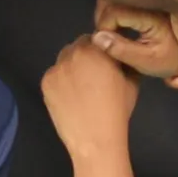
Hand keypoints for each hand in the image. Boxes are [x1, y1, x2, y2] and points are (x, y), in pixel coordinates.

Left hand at [39, 35, 144, 149]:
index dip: (101, 48)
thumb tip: (120, 53)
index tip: (104, 62)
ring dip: (72, 66)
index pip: (97, 37)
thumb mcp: (132, 82)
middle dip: (86, 55)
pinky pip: (54, 74)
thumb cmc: (117, 111)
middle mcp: (74, 53)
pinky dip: (61, 81)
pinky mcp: (45, 82)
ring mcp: (57, 68)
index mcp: (97, 50)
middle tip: (93, 75)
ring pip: (64, 59)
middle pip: (79, 45)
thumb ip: (124, 61)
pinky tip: (70, 96)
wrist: (95, 139)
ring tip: (81, 87)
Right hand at [90, 3, 177, 82]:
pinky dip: (120, 4)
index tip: (105, 42)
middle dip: (104, 17)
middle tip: (105, 36)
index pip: (114, 12)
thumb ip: (120, 50)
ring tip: (112, 31)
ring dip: (110, 9)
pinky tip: (121, 22)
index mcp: (151, 14)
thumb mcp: (146, 61)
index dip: (104, 27)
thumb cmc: (173, 59)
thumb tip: (96, 37)